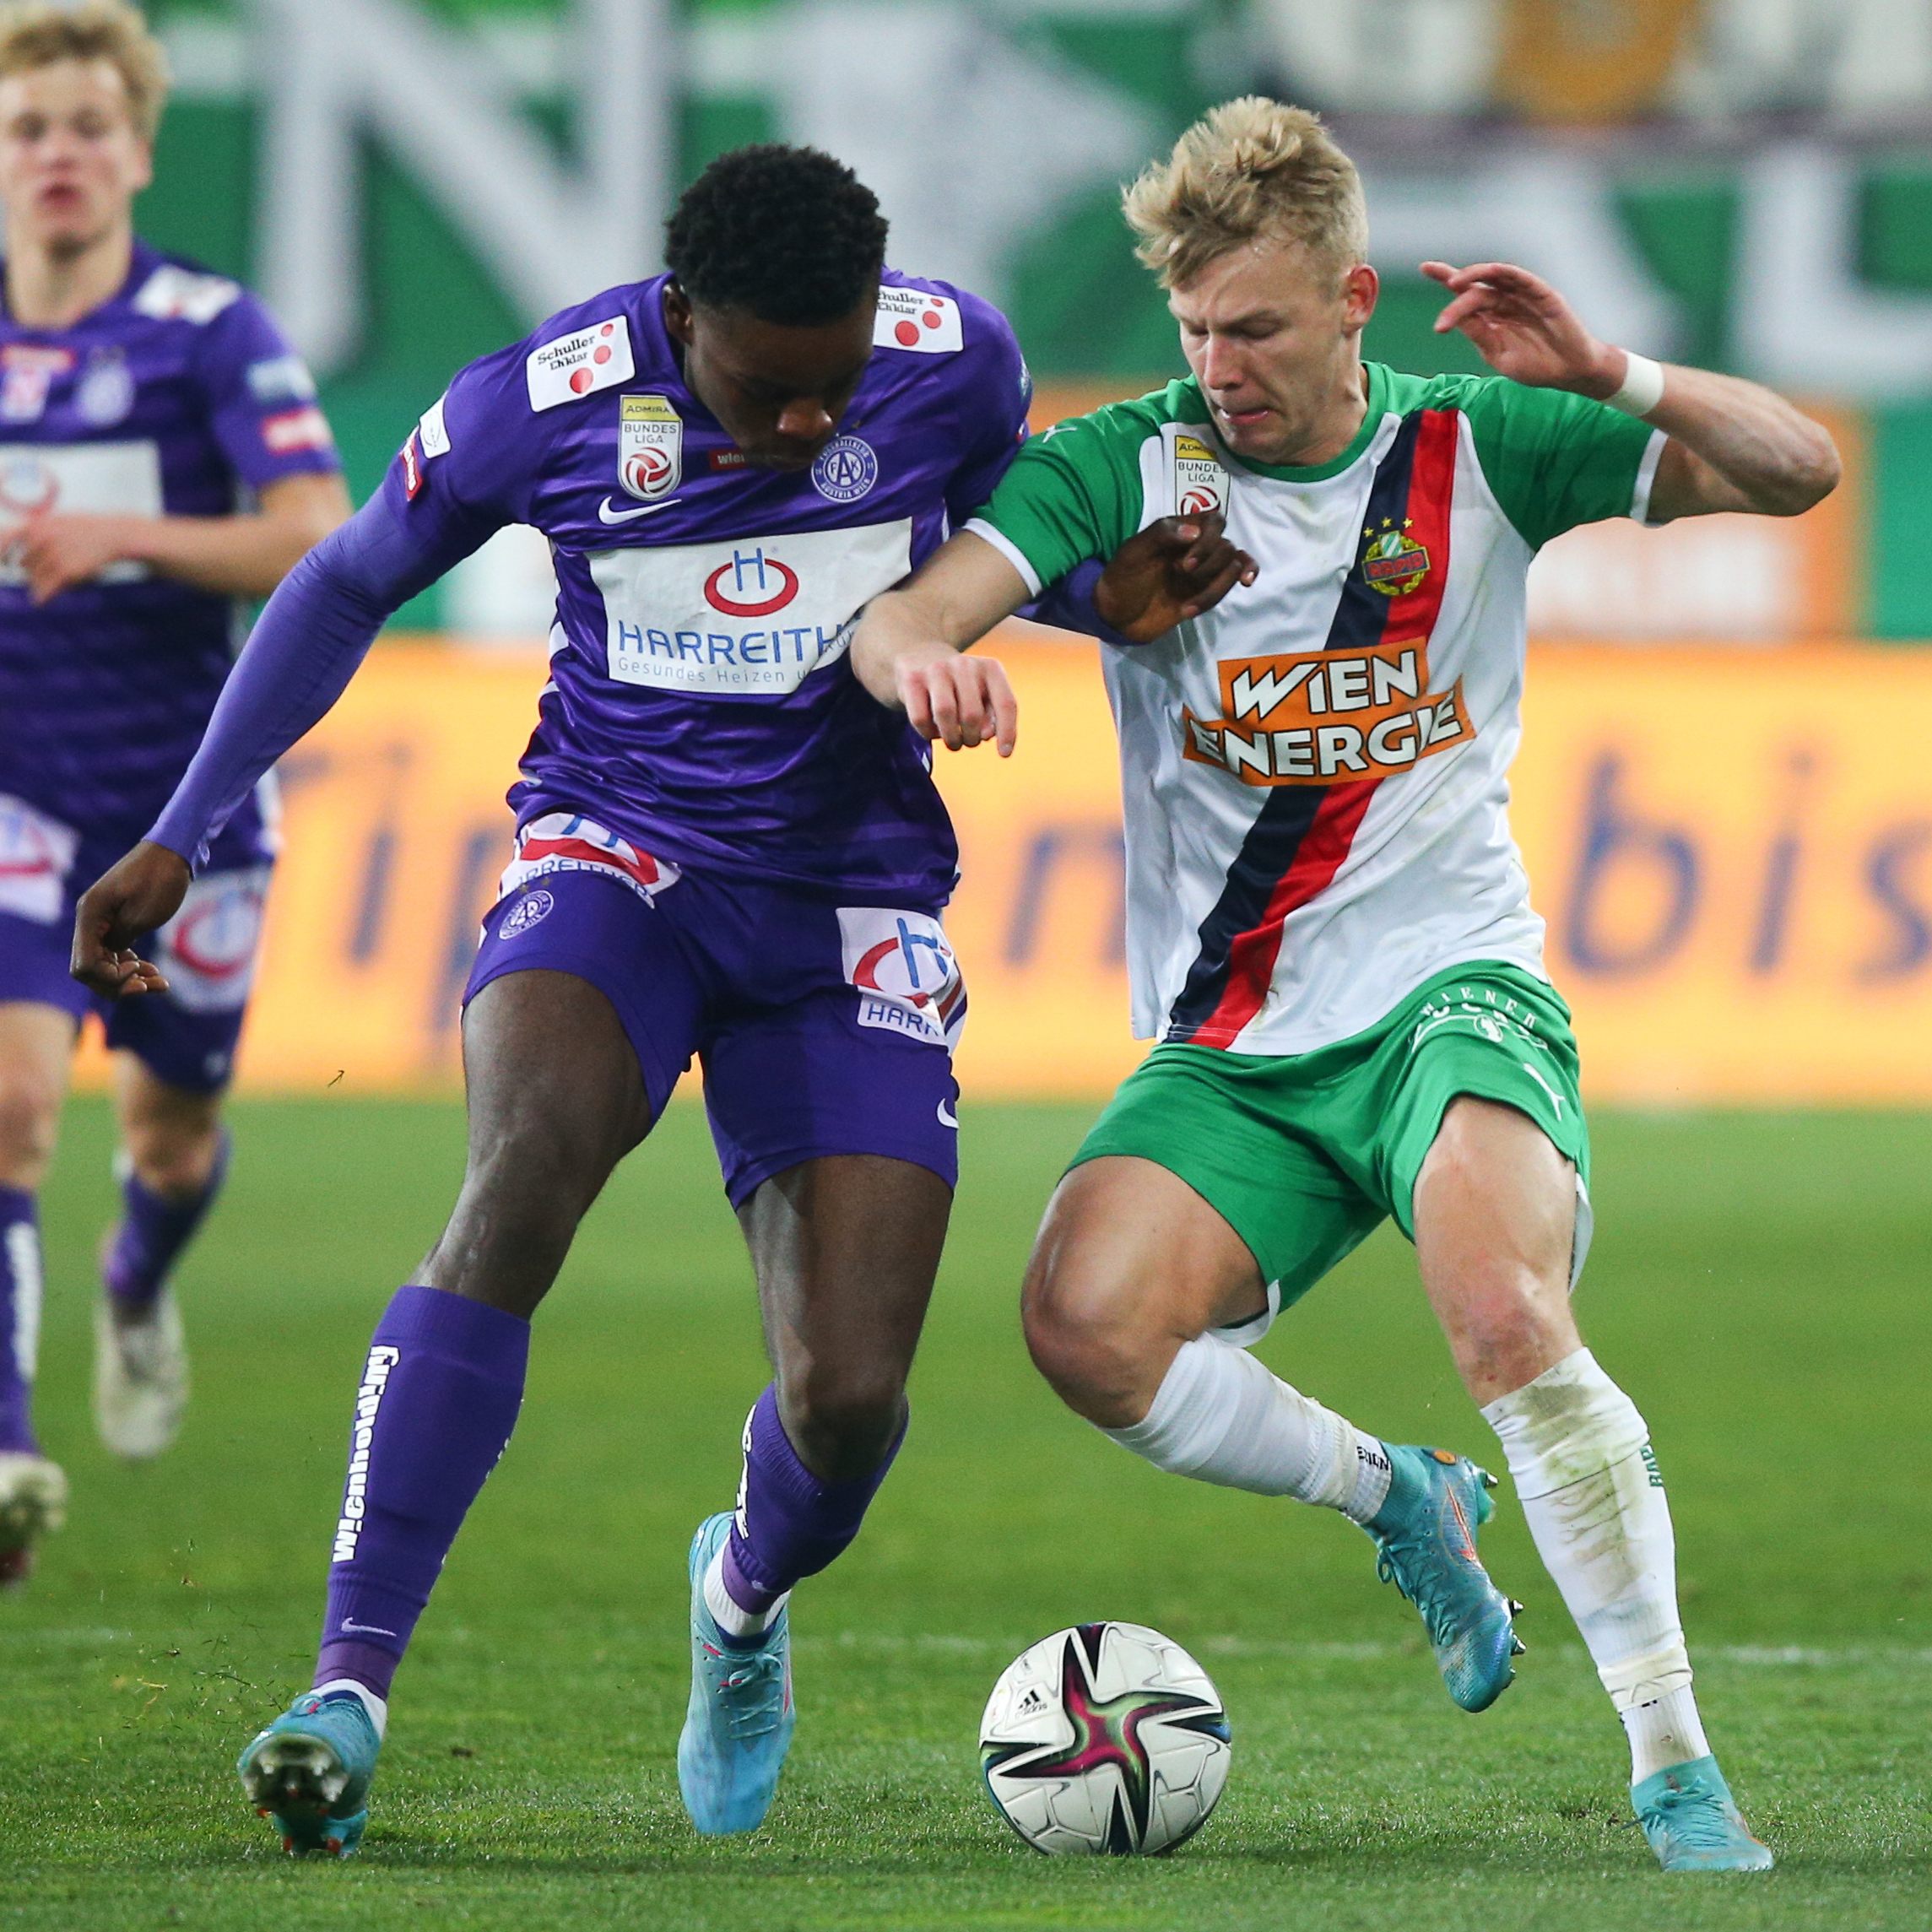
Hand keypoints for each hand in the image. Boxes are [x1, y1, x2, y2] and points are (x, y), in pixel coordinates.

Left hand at [5, 512, 138, 602]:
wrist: (114, 535)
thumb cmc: (88, 529)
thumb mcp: (58, 521)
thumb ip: (37, 531)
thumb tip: (15, 550)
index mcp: (36, 524)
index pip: (5, 539)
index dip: (1, 554)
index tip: (3, 564)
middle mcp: (41, 538)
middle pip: (23, 564)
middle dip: (31, 571)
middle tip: (43, 576)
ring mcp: (53, 554)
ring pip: (34, 577)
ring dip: (41, 583)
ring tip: (56, 581)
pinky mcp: (66, 570)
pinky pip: (45, 588)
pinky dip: (41, 597)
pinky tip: (39, 602)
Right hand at [70, 840, 189, 997]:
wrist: (173, 851)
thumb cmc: (160, 878)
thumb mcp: (143, 914)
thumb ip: (122, 939)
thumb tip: (112, 958)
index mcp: (90, 915)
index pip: (84, 965)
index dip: (109, 978)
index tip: (139, 969)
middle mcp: (90, 920)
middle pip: (91, 969)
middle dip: (119, 984)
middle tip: (153, 986)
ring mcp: (102, 922)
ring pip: (105, 964)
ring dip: (129, 978)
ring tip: (160, 983)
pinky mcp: (117, 922)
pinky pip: (116, 953)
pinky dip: (133, 966)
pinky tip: (155, 973)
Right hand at [888, 640, 1017, 755]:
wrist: (920, 657)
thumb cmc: (960, 687)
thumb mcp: (984, 696)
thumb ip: (992, 718)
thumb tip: (986, 735)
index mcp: (990, 669)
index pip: (1005, 703)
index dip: (1007, 732)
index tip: (1004, 754)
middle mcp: (964, 664)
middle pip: (972, 714)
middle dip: (971, 738)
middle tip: (968, 741)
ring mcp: (936, 669)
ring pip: (945, 713)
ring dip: (951, 738)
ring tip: (953, 742)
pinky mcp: (912, 679)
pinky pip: (920, 718)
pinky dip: (928, 733)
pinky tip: (933, 731)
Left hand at [1093, 512, 1256, 643]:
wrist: (1115, 614)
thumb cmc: (1122, 576)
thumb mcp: (1133, 550)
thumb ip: (1161, 533)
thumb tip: (1195, 531)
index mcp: (1181, 531)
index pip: (1215, 521)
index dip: (1210, 537)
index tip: (1187, 559)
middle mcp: (1197, 548)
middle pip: (1228, 547)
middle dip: (1210, 563)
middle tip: (1181, 574)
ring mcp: (1203, 572)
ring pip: (1234, 569)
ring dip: (1216, 587)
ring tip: (1187, 605)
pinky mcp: (1204, 594)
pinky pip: (1226, 589)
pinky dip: (1215, 598)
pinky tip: (1190, 609)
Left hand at [1422, 261, 1624, 397]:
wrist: (1569, 372)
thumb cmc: (1536, 365)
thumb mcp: (1499, 354)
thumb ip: (1479, 335)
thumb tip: (1453, 320)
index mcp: (1492, 316)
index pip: (1466, 294)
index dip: (1447, 278)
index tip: (1425, 267)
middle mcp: (1505, 302)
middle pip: (1476, 286)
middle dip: (1454, 285)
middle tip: (1438, 294)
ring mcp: (1524, 296)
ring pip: (1496, 277)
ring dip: (1475, 274)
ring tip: (1454, 282)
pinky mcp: (1543, 295)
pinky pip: (1523, 278)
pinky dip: (1506, 273)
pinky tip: (1490, 271)